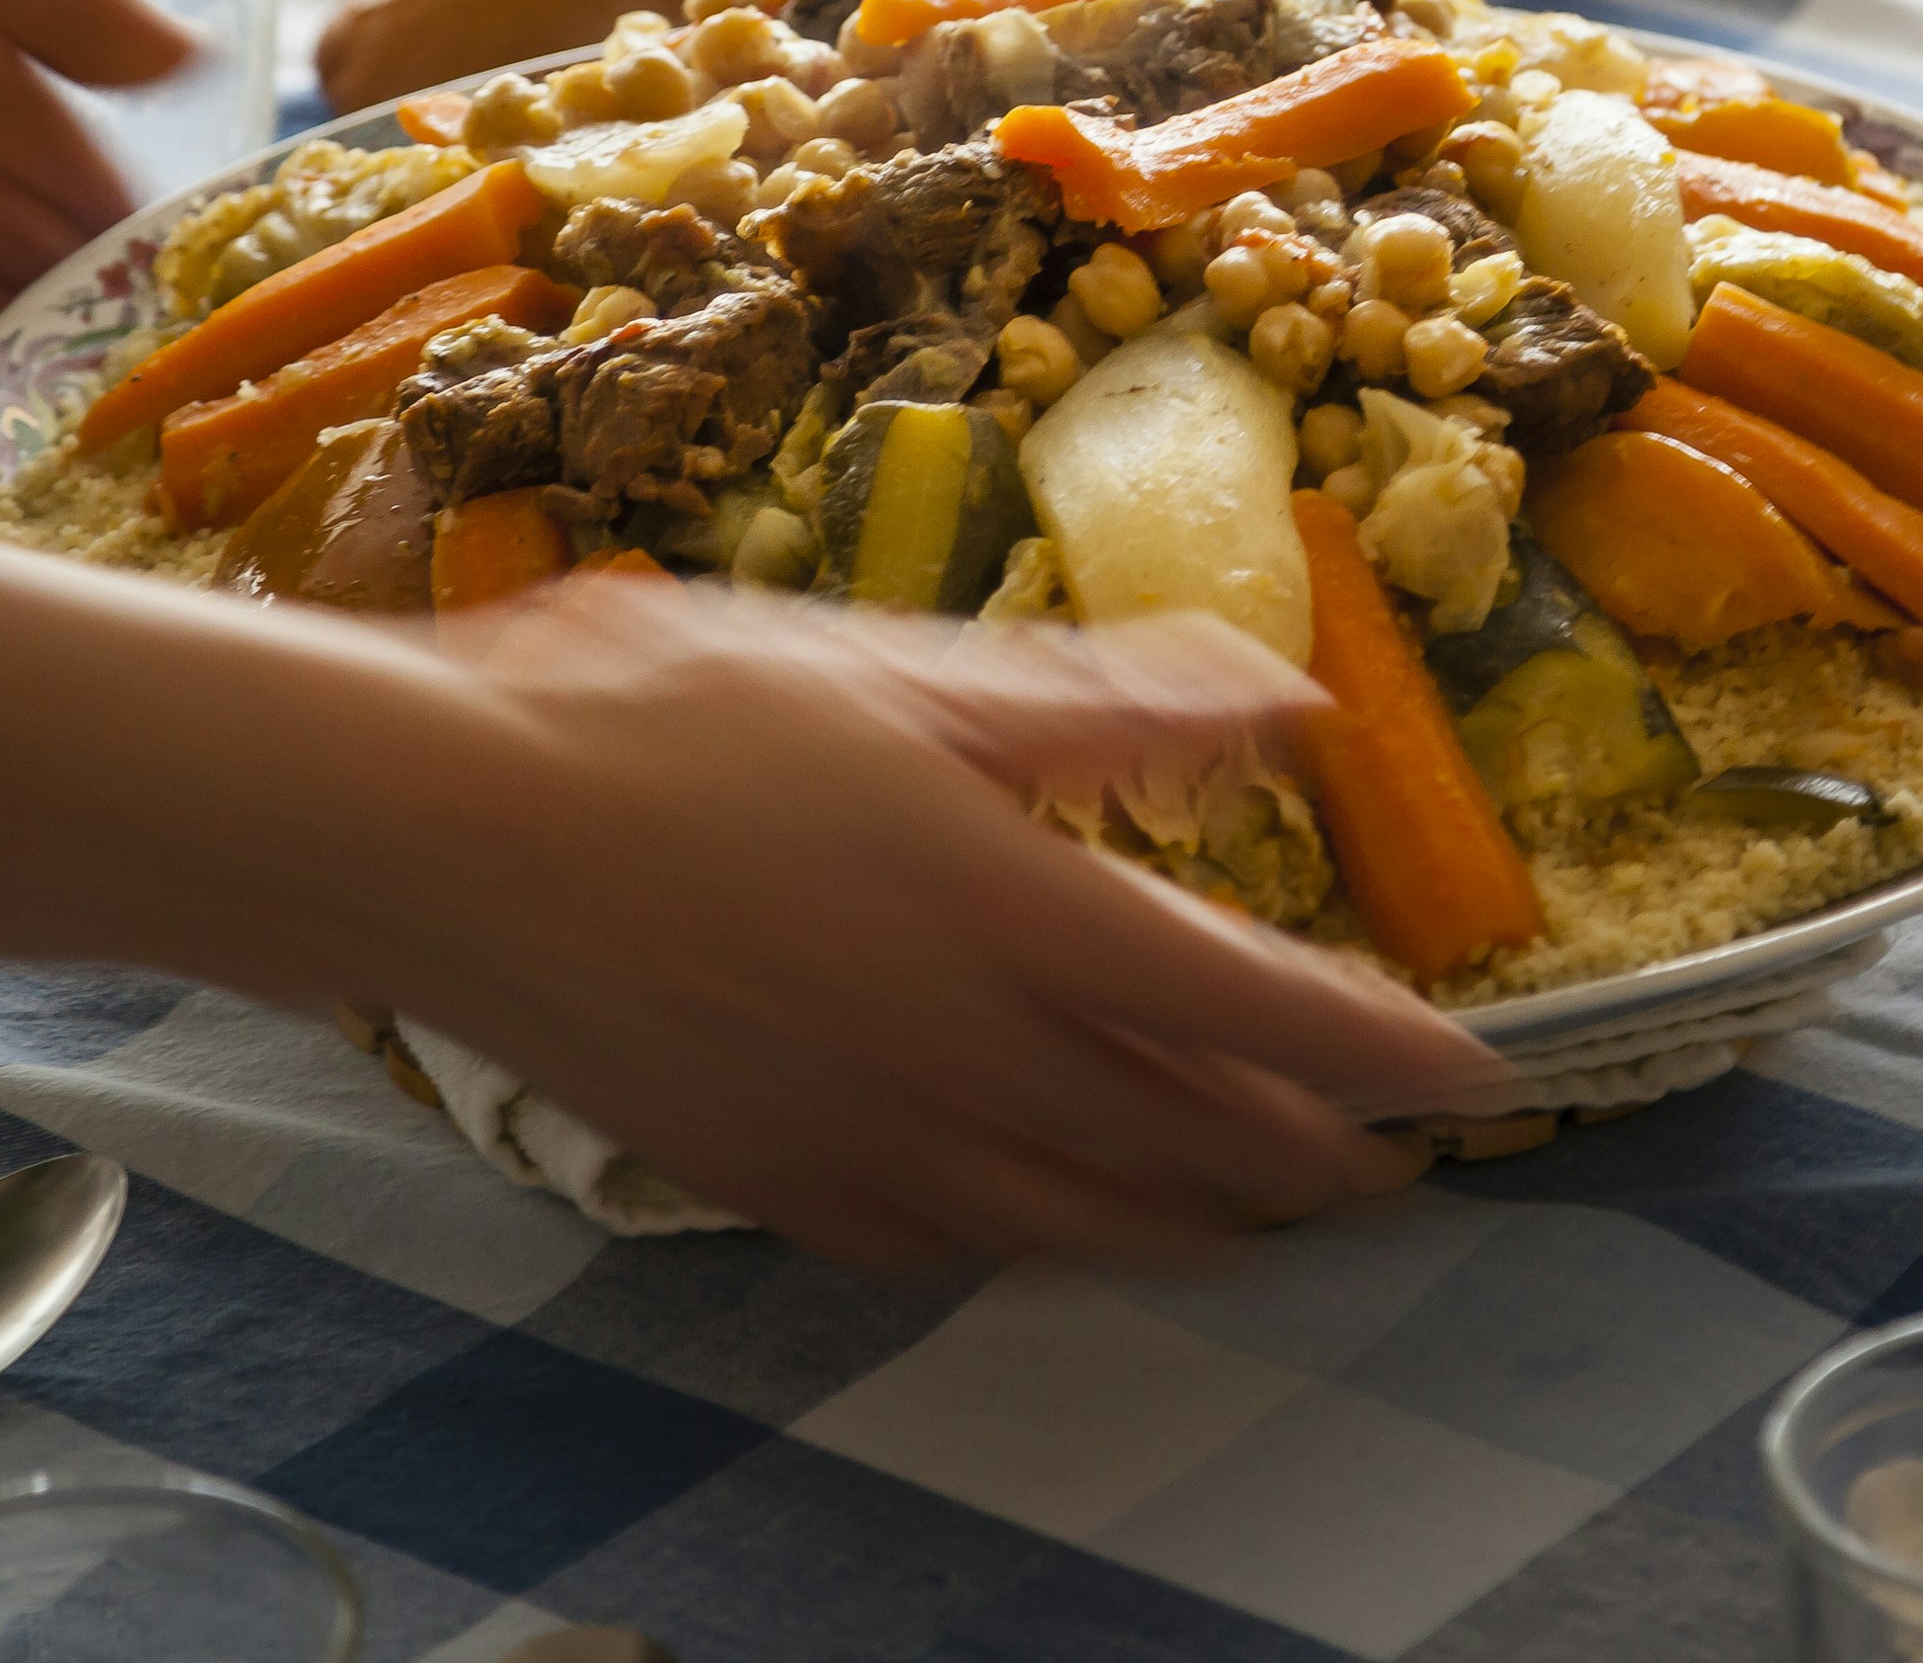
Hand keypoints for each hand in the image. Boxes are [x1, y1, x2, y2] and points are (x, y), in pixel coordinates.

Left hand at [0, 0, 191, 409]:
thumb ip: (93, 23)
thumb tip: (199, 62)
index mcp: (4, 106)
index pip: (100, 211)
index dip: (159, 267)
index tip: (231, 325)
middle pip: (45, 288)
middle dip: (107, 349)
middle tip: (189, 419)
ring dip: (37, 397)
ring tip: (120, 467)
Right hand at [370, 585, 1507, 1268]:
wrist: (442, 834)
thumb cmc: (662, 716)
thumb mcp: (908, 670)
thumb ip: (1112, 708)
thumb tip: (1289, 702)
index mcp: (1018, 914)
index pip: (1267, 1017)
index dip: (1390, 1056)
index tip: (1481, 1077)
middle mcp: (968, 1058)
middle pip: (1202, 1151)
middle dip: (1321, 1165)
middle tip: (1397, 1162)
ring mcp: (872, 1144)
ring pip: (1092, 1229)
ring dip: (1206, 1229)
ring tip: (1268, 1218)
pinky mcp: (782, 1190)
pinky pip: (958, 1252)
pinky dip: (1045, 1248)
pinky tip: (1055, 1228)